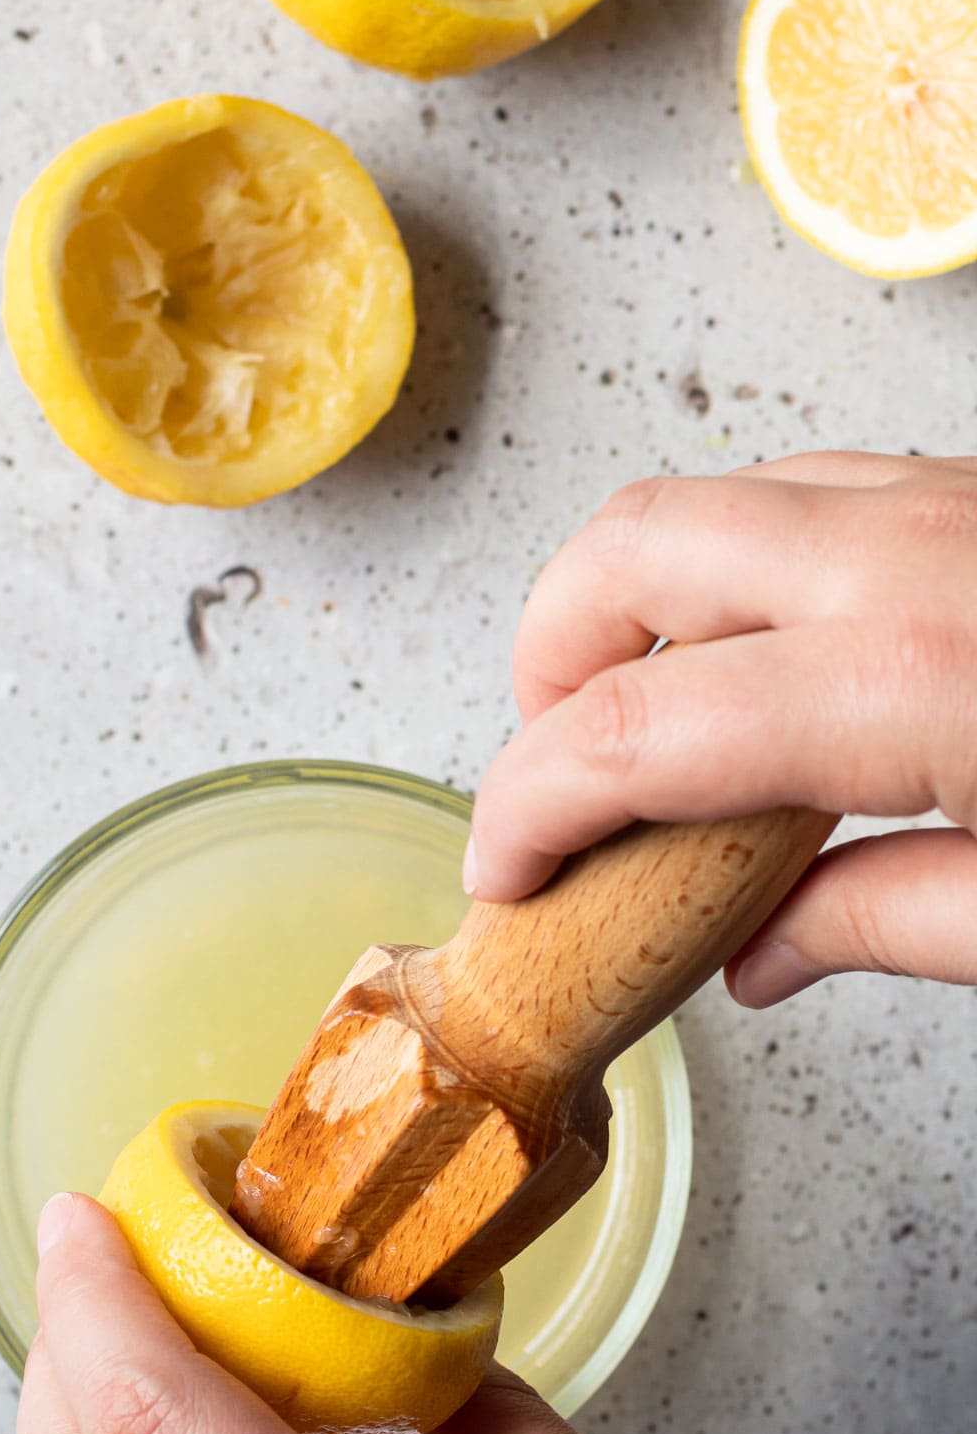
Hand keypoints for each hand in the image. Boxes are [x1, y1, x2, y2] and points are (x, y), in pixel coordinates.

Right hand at [465, 452, 976, 1004]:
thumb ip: (893, 924)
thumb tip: (769, 950)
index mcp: (909, 677)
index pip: (635, 728)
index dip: (530, 807)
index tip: (503, 870)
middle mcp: (903, 554)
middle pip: (630, 552)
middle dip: (548, 659)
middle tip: (561, 769)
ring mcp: (938, 496)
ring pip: (706, 499)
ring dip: (634, 602)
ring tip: (656, 720)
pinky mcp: (968, 483)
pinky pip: (799, 488)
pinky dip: (731, 566)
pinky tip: (768, 662)